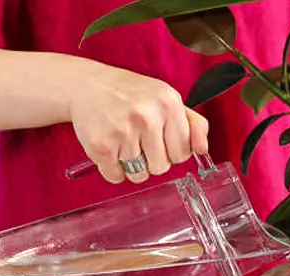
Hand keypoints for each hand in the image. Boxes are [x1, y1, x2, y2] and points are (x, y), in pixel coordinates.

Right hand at [68, 64, 208, 183]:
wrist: (86, 84)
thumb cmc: (130, 94)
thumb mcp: (166, 98)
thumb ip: (193, 123)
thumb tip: (203, 150)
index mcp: (168, 103)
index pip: (183, 153)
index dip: (172, 151)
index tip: (160, 140)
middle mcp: (148, 116)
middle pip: (161, 167)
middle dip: (151, 159)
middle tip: (139, 140)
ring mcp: (123, 131)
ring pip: (139, 175)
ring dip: (132, 166)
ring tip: (124, 143)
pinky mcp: (101, 145)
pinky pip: (116, 176)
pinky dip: (113, 169)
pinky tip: (110, 149)